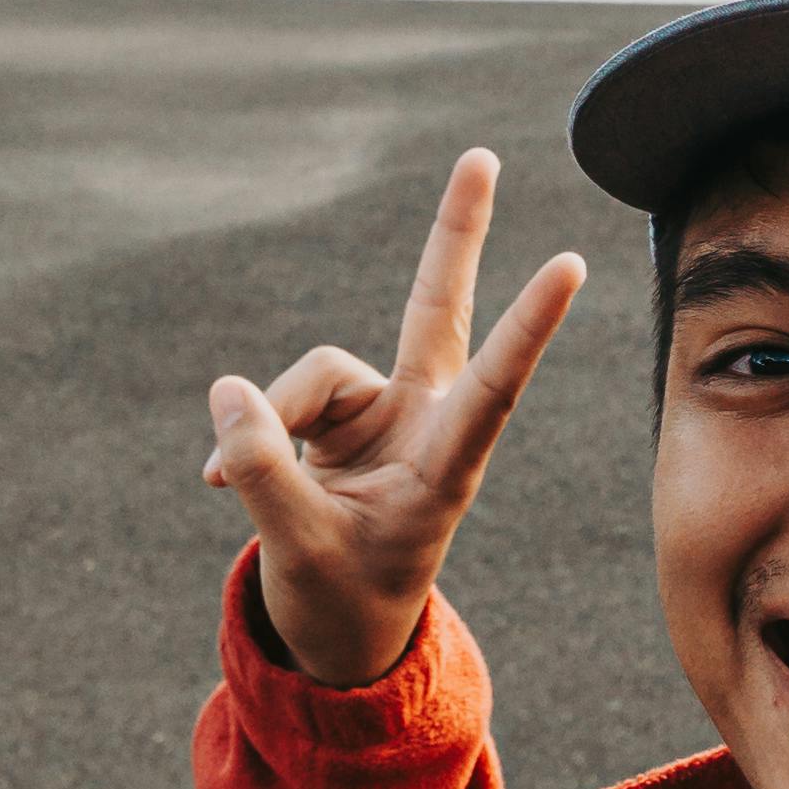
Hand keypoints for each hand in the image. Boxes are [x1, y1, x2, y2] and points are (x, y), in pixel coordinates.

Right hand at [207, 149, 585, 685]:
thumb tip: (228, 391)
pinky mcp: (335, 415)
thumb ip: (261, 469)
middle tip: (483, 155)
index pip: (495, 384)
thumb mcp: (300, 548)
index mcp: (446, 467)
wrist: (335, 634)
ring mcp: (379, 413)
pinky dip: (245, 436)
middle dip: (455, 234)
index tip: (572, 264)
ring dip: (268, 424)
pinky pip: (276, 399)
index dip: (528, 325)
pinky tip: (217, 482)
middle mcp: (422, 423)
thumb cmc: (343, 600)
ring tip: (229, 484)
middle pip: (436, 309)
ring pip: (312, 376)